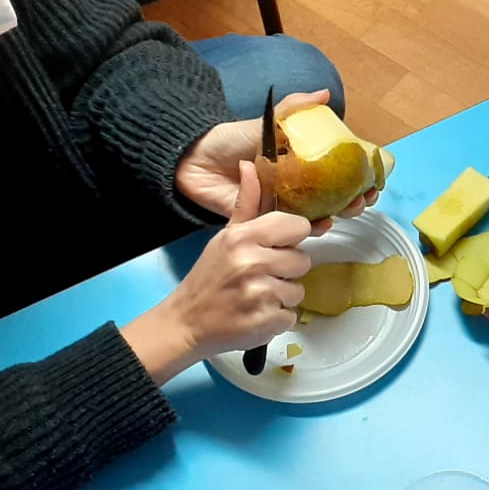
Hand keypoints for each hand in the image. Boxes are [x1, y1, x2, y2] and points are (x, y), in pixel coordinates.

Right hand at [124, 162, 312, 382]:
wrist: (185, 323)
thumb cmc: (208, 278)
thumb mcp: (225, 237)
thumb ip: (247, 204)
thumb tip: (250, 165)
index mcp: (244, 237)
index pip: (297, 227)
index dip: (291, 239)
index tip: (277, 248)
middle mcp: (254, 262)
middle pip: (303, 260)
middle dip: (285, 271)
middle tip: (259, 277)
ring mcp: (261, 293)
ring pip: (299, 290)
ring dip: (281, 296)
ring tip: (255, 297)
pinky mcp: (267, 321)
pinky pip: (291, 316)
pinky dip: (276, 319)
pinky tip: (255, 314)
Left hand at [175, 90, 377, 229]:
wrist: (197, 159)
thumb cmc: (232, 139)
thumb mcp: (266, 120)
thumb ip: (294, 109)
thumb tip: (325, 93)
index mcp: (300, 163)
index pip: (337, 173)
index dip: (358, 177)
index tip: (372, 181)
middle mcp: (296, 186)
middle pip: (334, 197)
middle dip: (354, 201)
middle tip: (362, 200)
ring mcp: (282, 205)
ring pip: (317, 215)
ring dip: (337, 216)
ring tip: (345, 211)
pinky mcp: (266, 221)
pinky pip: (291, 229)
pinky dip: (309, 229)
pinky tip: (322, 223)